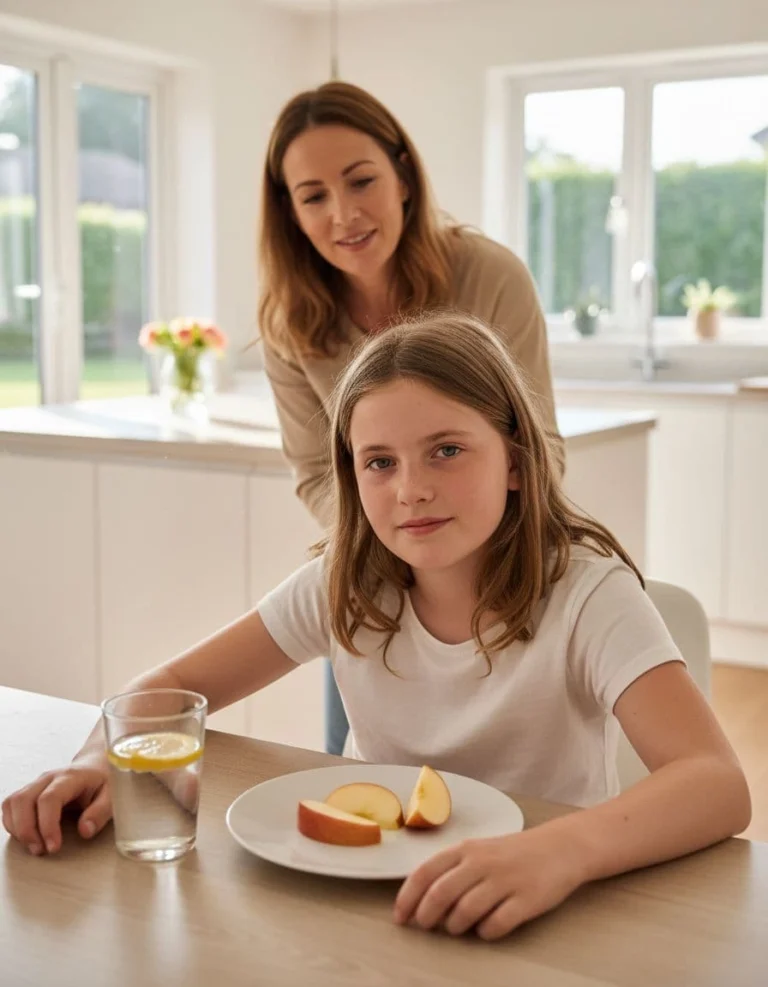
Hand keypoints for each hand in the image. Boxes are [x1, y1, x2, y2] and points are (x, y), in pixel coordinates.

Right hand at [1, 754, 111, 855]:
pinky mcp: (29, 791)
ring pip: (12, 803)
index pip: (49, 799)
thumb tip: (85, 831)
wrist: (96, 765)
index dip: (47, 825)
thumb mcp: (113, 795)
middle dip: (26, 830)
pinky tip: (28, 836)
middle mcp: (49, 778)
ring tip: (35, 846)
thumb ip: (100, 812)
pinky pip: (10, 806)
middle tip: (41, 850)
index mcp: (71, 777)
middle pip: (23, 800)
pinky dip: (13, 825)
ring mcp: (36, 783)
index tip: (54, 846)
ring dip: (17, 829)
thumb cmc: (104, 781)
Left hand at [393, 826, 585, 939]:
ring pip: (466, 911)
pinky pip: (497, 925)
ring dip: (455, 926)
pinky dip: (486, 933)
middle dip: (426, 916)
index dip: (408, 897)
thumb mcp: (479, 851)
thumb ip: (452, 870)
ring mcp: (506, 880)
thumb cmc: (512, 853)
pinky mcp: (527, 900)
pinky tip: (486, 929)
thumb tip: (421, 901)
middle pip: (441, 894)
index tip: (400, 917)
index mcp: (466, 849)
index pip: (426, 872)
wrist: (560, 847)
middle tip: (425, 927)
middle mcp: (483, 863)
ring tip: (457, 928)